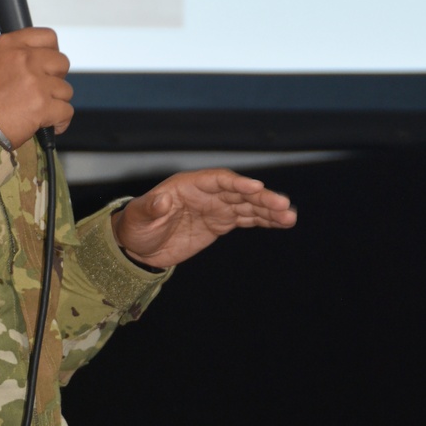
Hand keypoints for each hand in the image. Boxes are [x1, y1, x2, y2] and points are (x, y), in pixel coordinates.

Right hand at [0, 28, 72, 148]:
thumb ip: (13, 57)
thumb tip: (37, 62)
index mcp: (8, 45)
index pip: (47, 37)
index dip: (52, 53)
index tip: (47, 66)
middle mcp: (23, 58)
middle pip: (61, 62)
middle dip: (56, 79)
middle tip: (42, 92)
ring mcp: (34, 81)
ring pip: (65, 89)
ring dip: (56, 103)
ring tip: (39, 112)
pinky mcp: (42, 105)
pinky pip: (66, 111)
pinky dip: (60, 122)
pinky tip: (48, 126)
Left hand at [112, 168, 296, 268]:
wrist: (137, 246)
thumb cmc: (135, 226)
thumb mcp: (138, 217)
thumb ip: (151, 208)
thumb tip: (161, 200)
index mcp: (188, 185)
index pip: (218, 180)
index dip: (237, 183)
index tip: (256, 188)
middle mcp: (207, 193)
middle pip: (239, 192)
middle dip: (262, 198)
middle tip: (283, 205)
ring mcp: (216, 207)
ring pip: (248, 206)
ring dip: (269, 210)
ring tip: (290, 217)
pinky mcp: (220, 223)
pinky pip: (247, 219)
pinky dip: (264, 221)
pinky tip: (283, 223)